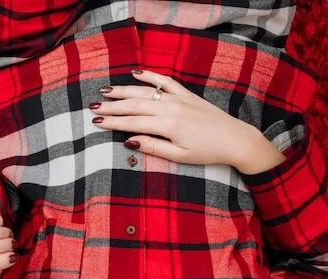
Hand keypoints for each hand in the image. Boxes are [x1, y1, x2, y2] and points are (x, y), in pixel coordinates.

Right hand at [90, 71, 285, 174]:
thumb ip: (153, 146)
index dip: (113, 122)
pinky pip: (165, 81)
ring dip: (124, 91)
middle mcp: (171, 107)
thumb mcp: (179, 156)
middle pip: (135, 105)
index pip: (133, 122)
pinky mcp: (186, 94)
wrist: (234, 139)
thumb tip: (129, 141)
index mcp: (168, 125)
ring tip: (106, 91)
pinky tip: (136, 73)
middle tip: (93, 108)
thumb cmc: (207, 152)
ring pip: (146, 91)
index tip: (96, 122)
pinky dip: (150, 76)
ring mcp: (179, 98)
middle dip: (112, 106)